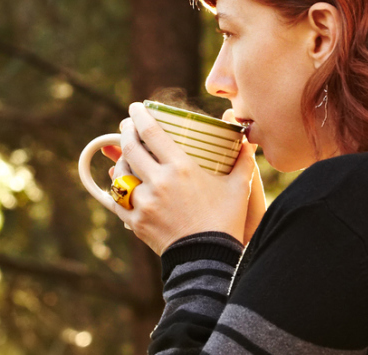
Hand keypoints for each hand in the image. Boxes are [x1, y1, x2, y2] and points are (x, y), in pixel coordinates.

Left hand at [100, 103, 259, 253]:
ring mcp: (144, 202)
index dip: (139, 115)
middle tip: (126, 126)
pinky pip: (118, 200)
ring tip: (126, 156)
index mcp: (181, 168)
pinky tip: (122, 185)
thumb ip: (243, 161)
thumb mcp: (239, 188)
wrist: (208, 260)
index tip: (135, 108)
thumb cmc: (225, 221)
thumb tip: (249, 141)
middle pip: (130, 147)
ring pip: (120, 174)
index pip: (151, 132)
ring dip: (120, 161)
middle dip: (125, 132)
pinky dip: (119, 190)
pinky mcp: (136, 221)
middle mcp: (159, 181)